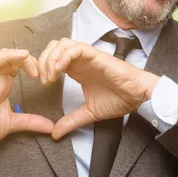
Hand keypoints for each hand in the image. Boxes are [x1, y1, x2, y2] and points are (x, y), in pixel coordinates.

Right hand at [0, 48, 53, 157]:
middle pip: (7, 57)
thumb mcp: (13, 123)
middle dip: (22, 57)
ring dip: (9, 56)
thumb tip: (51, 127)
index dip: (30, 62)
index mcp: (4, 83)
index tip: (41, 73)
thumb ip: (32, 122)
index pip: (17, 63)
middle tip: (36, 67)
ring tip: (22, 54)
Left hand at [38, 38, 159, 139]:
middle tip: (44, 79)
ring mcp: (87, 56)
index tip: (41, 83)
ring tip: (51, 76)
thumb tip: (55, 133)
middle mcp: (80, 60)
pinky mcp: (96, 55)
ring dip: (52, 58)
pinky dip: (64, 56)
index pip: (52, 58)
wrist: (137, 96)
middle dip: (43, 60)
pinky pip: (76, 48)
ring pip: (62, 43)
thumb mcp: (88, 112)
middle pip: (53, 47)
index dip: (42, 66)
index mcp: (77, 69)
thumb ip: (71, 121)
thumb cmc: (119, 99)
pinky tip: (60, 70)